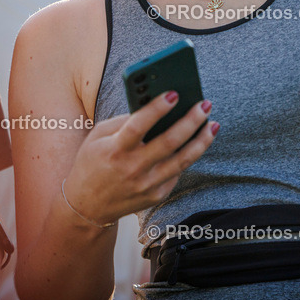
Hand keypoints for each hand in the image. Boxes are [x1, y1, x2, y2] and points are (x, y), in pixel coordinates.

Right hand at [63, 91, 218, 227]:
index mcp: (114, 150)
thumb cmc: (93, 162)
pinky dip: (188, 155)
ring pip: (182, 160)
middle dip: (190, 121)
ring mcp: (146, 185)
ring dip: (201, 141)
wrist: (87, 206)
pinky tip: (197, 142)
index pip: (139, 126)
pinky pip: (177, 172)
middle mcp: (132, 169)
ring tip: (212, 124)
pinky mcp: (156, 196)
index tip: (174, 93)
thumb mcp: (98, 136)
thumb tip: (156, 104)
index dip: (157, 108)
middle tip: (205, 104)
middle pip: (168, 142)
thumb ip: (124, 121)